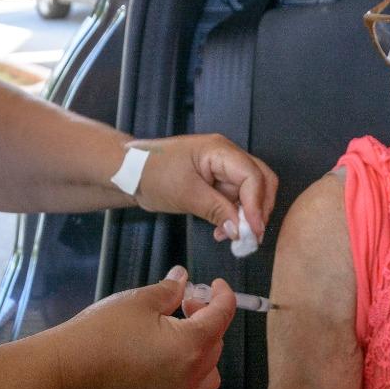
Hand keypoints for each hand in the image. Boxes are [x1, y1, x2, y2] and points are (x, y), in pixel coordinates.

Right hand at [52, 266, 236, 388]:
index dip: (223, 295)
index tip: (216, 284)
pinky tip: (164, 349)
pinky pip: (189, 386)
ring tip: (176, 328)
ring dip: (203, 346)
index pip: (222, 316)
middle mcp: (189, 375)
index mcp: (191, 346)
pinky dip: (189, 367)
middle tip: (184, 301)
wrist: (65, 373)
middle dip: (207, 317)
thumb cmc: (100, 335)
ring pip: (208, 369)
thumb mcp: (139, 301)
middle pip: (217, 342)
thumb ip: (168, 290)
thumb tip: (182, 279)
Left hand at [130, 134, 277, 245]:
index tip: (253, 230)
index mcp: (220, 150)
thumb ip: (216, 210)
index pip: (252, 175)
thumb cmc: (151, 173)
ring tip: (233, 237)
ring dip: (246, 216)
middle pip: (260, 180)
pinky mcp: (216, 182)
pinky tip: (222, 232)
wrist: (129, 173)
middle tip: (252, 236)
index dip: (257, 204)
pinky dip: (234, 216)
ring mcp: (222, 169)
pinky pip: (235, 199)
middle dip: (259, 209)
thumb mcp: (185, 193)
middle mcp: (226, 156)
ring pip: (250, 192)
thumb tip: (240, 230)